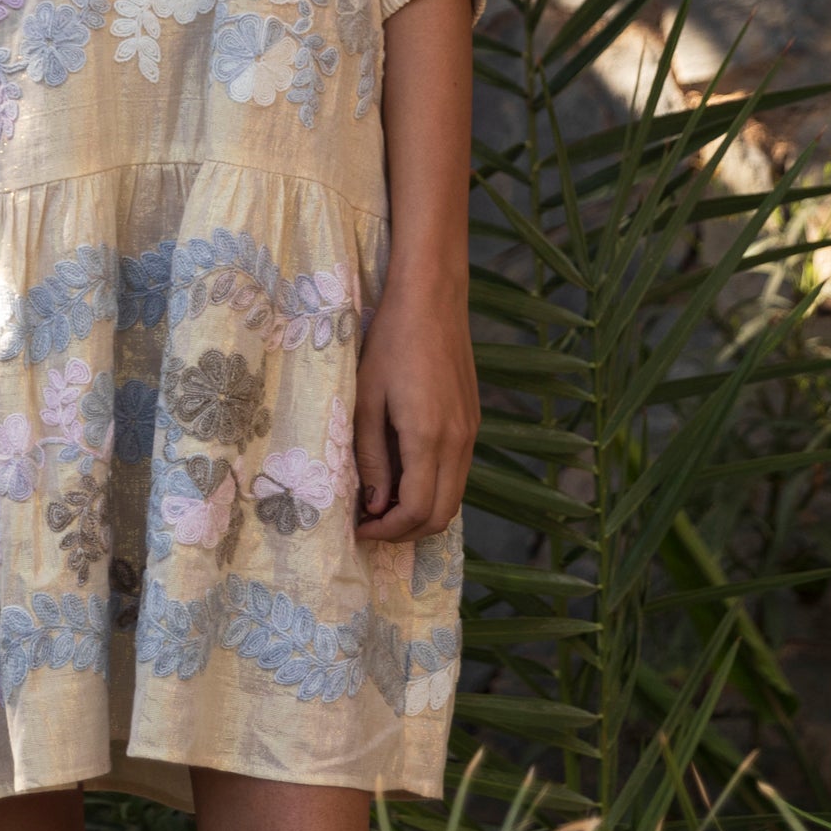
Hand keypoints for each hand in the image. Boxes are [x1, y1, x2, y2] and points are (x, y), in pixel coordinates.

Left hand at [352, 268, 477, 541]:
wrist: (432, 298)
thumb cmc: (390, 342)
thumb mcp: (367, 399)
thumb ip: (372, 456)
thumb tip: (375, 504)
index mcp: (429, 438)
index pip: (417, 511)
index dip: (386, 531)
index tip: (357, 528)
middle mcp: (459, 442)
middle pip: (442, 516)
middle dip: (405, 531)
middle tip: (369, 522)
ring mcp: (471, 432)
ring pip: (454, 496)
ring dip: (421, 510)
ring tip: (381, 499)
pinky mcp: (473, 421)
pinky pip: (458, 472)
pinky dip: (434, 487)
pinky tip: (403, 472)